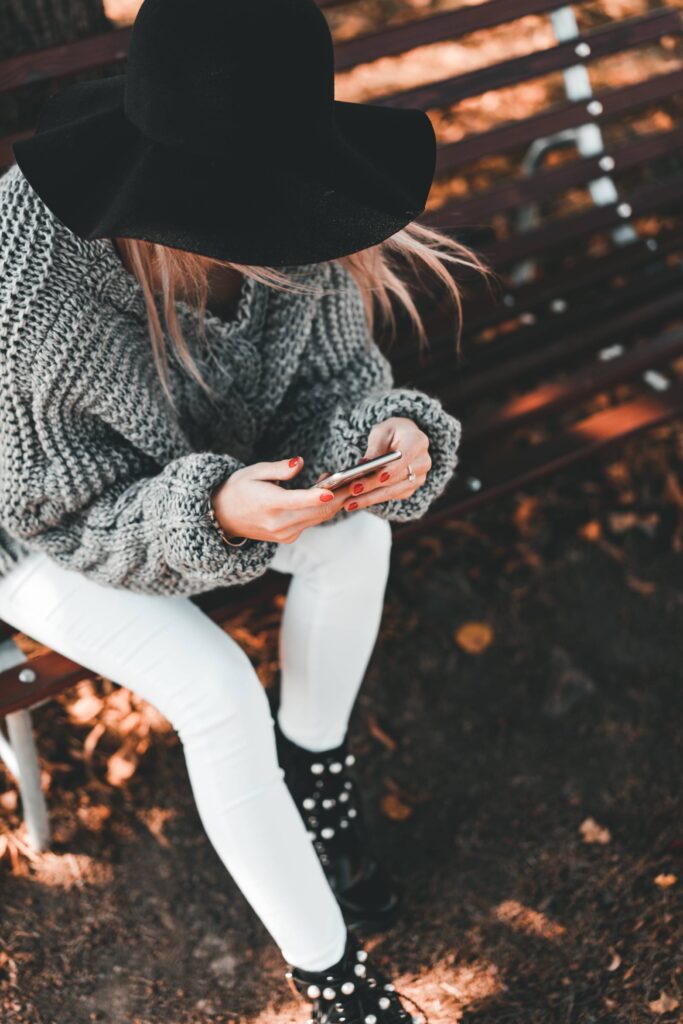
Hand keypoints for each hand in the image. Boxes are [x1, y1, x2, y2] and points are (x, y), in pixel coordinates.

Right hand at [211, 457, 356, 543]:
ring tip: (349, 482)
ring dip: (336, 502)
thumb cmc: (238, 489)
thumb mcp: (253, 472)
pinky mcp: (289, 537)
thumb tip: (300, 462)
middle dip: (340, 495)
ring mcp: (285, 533)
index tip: (333, 489)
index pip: (298, 501)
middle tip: (357, 478)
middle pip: (318, 511)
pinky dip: (323, 508)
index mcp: (268, 505)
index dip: (318, 495)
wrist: (223, 518)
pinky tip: (329, 493)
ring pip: (319, 518)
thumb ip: (279, 469)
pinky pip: (312, 522)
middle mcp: (279, 523)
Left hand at [339, 416, 431, 511]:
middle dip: (374, 485)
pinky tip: (355, 502)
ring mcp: (419, 477)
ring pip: (393, 492)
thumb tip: (364, 464)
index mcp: (418, 442)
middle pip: (398, 478)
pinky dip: (372, 499)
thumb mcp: (381, 432)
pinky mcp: (410, 488)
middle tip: (353, 490)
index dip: (393, 469)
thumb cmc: (391, 433)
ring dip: (370, 498)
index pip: (406, 457)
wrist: (403, 440)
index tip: (378, 477)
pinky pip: (391, 497)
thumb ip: (375, 447)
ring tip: (349, 503)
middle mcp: (423, 462)